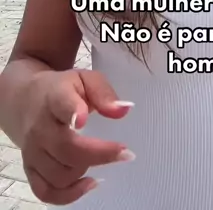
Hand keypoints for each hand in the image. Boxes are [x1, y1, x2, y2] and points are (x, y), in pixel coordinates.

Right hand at [21, 69, 133, 204]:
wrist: (25, 100)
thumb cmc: (62, 89)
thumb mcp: (85, 78)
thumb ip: (103, 92)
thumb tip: (123, 110)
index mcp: (54, 97)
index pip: (61, 104)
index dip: (72, 112)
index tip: (83, 120)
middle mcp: (39, 127)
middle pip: (66, 148)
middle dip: (100, 154)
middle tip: (125, 153)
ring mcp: (32, 151)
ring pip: (59, 174)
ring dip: (85, 171)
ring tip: (102, 158)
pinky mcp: (29, 169)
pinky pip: (46, 192)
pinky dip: (68, 195)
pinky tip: (88, 183)